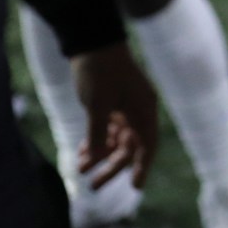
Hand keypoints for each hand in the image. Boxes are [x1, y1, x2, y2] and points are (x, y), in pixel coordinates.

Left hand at [70, 42, 159, 189]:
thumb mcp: (97, 105)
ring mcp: (125, 107)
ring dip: (100, 155)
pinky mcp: (112, 103)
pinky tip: (81, 152)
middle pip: (128, 147)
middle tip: (94, 186)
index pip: (147, 145)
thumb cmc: (99, 71)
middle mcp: (139, 110)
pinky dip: (95, 141)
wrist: (91, 41)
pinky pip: (106, 130)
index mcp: (144, 109)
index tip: (135, 187)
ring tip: (80, 168)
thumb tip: (95, 158)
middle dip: (111, 167)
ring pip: (115, 141)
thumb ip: (97, 134)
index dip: (142, 167)